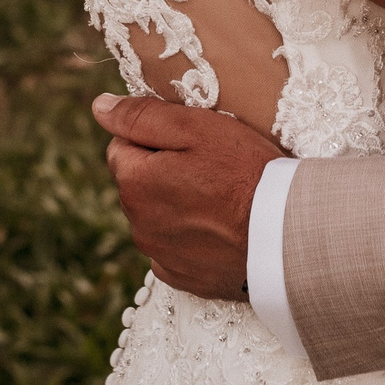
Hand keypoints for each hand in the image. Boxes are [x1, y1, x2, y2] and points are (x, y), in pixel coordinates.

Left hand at [94, 92, 285, 301]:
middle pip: (139, 183)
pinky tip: (220, 228)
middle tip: (211, 166)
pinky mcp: (183, 277)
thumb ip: (142, 116)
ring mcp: (159, 255)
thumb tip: (100, 107)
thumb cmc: (244, 172)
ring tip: (221, 197)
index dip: (155, 137)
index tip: (190, 141)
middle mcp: (137, 224)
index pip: (121, 147)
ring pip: (156, 216)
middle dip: (163, 170)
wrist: (284, 235)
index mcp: (134, 183)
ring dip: (176, 204)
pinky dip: (190, 237)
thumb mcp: (195, 127)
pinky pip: (174, 248)